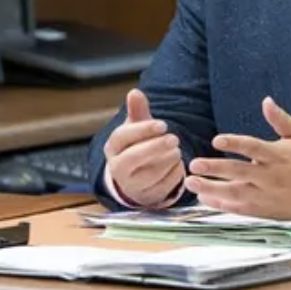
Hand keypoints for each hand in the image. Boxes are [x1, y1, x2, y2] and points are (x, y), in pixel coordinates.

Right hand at [104, 88, 185, 206]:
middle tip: (174, 138)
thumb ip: (137, 111)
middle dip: (156, 147)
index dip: (143, 130)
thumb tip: (135, 92)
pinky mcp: (147, 197)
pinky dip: (174, 175)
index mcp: (112, 147)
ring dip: (168, 161)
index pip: (123, 137)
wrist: (135, 176)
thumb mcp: (137, 128)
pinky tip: (178, 165)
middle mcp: (117, 168)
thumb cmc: (137, 146)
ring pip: (151, 174)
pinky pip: (164, 186)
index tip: (163, 124)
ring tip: (177, 150)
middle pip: (134, 158)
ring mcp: (132, 185)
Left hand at [185, 96, 290, 220]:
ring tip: (191, 183)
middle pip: (239, 171)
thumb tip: (266, 101)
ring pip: (235, 192)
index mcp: (279, 155)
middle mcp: (271, 175)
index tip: (217, 140)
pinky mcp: (267, 209)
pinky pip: (241, 208)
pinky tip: (205, 198)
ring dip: (212, 188)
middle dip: (215, 168)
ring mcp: (268, 194)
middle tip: (194, 165)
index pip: (253, 147)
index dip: (235, 143)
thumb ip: (280, 119)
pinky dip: (223, 205)